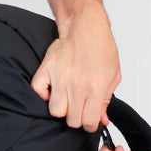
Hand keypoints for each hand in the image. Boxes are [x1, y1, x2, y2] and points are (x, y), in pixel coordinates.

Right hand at [30, 14, 120, 131]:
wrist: (85, 26)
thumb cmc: (101, 48)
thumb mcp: (112, 75)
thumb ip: (106, 100)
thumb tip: (101, 119)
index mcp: (96, 88)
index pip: (88, 122)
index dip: (89, 123)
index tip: (88, 118)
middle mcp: (77, 86)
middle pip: (71, 120)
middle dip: (76, 116)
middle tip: (78, 106)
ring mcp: (60, 78)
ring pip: (55, 111)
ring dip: (61, 107)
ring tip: (66, 97)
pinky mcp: (46, 69)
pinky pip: (38, 91)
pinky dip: (43, 93)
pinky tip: (52, 88)